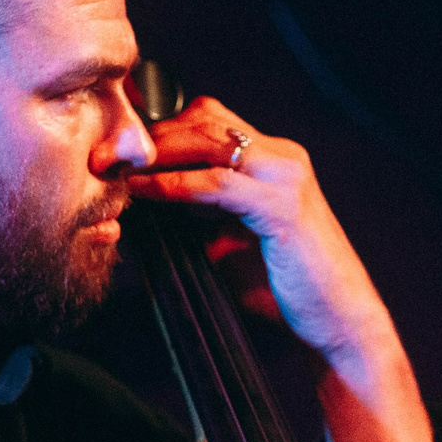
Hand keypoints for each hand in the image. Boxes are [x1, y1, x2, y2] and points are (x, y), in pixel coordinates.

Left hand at [126, 97, 437, 441]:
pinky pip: (217, 184)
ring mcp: (285, 178)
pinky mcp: (282, 208)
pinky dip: (174, 184)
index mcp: (274, 161)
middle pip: (206, 118)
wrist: (336, 323)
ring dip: (156, 152)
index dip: (162, 128)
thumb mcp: (230, 242)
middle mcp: (282, 158)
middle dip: (150, 132)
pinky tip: (144, 191)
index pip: (210, 121)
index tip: (119, 144)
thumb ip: (197, 218)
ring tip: (116, 167)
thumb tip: (142, 208)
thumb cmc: (283, 289)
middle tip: (105, 152)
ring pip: (210, 140)